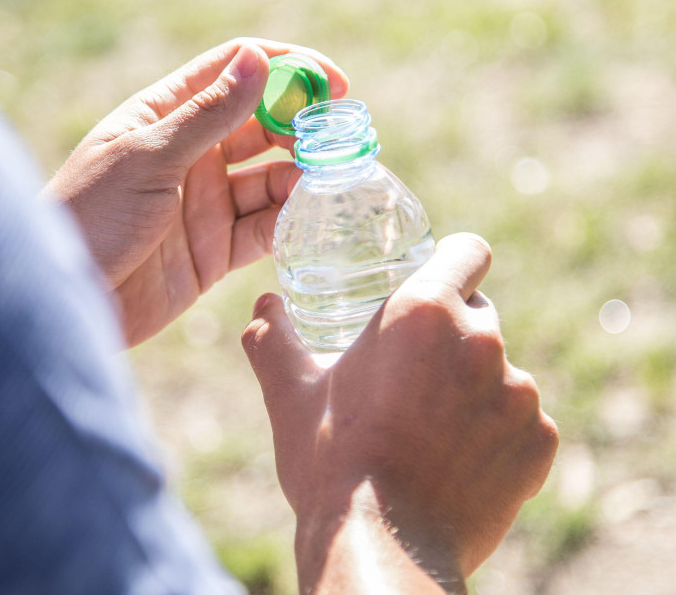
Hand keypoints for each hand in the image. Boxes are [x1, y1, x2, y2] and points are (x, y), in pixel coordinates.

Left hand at [44, 39, 347, 345]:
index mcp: (167, 116)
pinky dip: (287, 222)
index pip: (233, 72)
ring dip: (299, 176)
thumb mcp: (148, 157)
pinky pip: (262, 229)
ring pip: (268, 179)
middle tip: (338, 138)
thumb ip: (208, 114)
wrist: (63, 300)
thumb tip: (258, 60)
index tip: (332, 83)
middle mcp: (191, 155)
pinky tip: (306, 215)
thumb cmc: (90, 216)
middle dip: (301, 127)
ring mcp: (205, 204)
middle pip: (261, 126)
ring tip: (324, 179)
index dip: (286, 69)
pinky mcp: (214, 251)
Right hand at [242, 233, 558, 592]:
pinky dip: (497, 434)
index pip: (469, 251)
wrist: (383, 550)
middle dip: (449, 336)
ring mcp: (521, 393)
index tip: (435, 283)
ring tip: (429, 429)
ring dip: (472, 388)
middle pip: (478, 314)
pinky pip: (523, 421)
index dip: (453, 263)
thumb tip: (261, 307)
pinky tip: (458, 462)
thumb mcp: (290, 395)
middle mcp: (483, 341)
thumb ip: (272, 340)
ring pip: (500, 371)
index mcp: (423, 312)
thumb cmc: (332, 463)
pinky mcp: (540, 441)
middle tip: (411, 376)